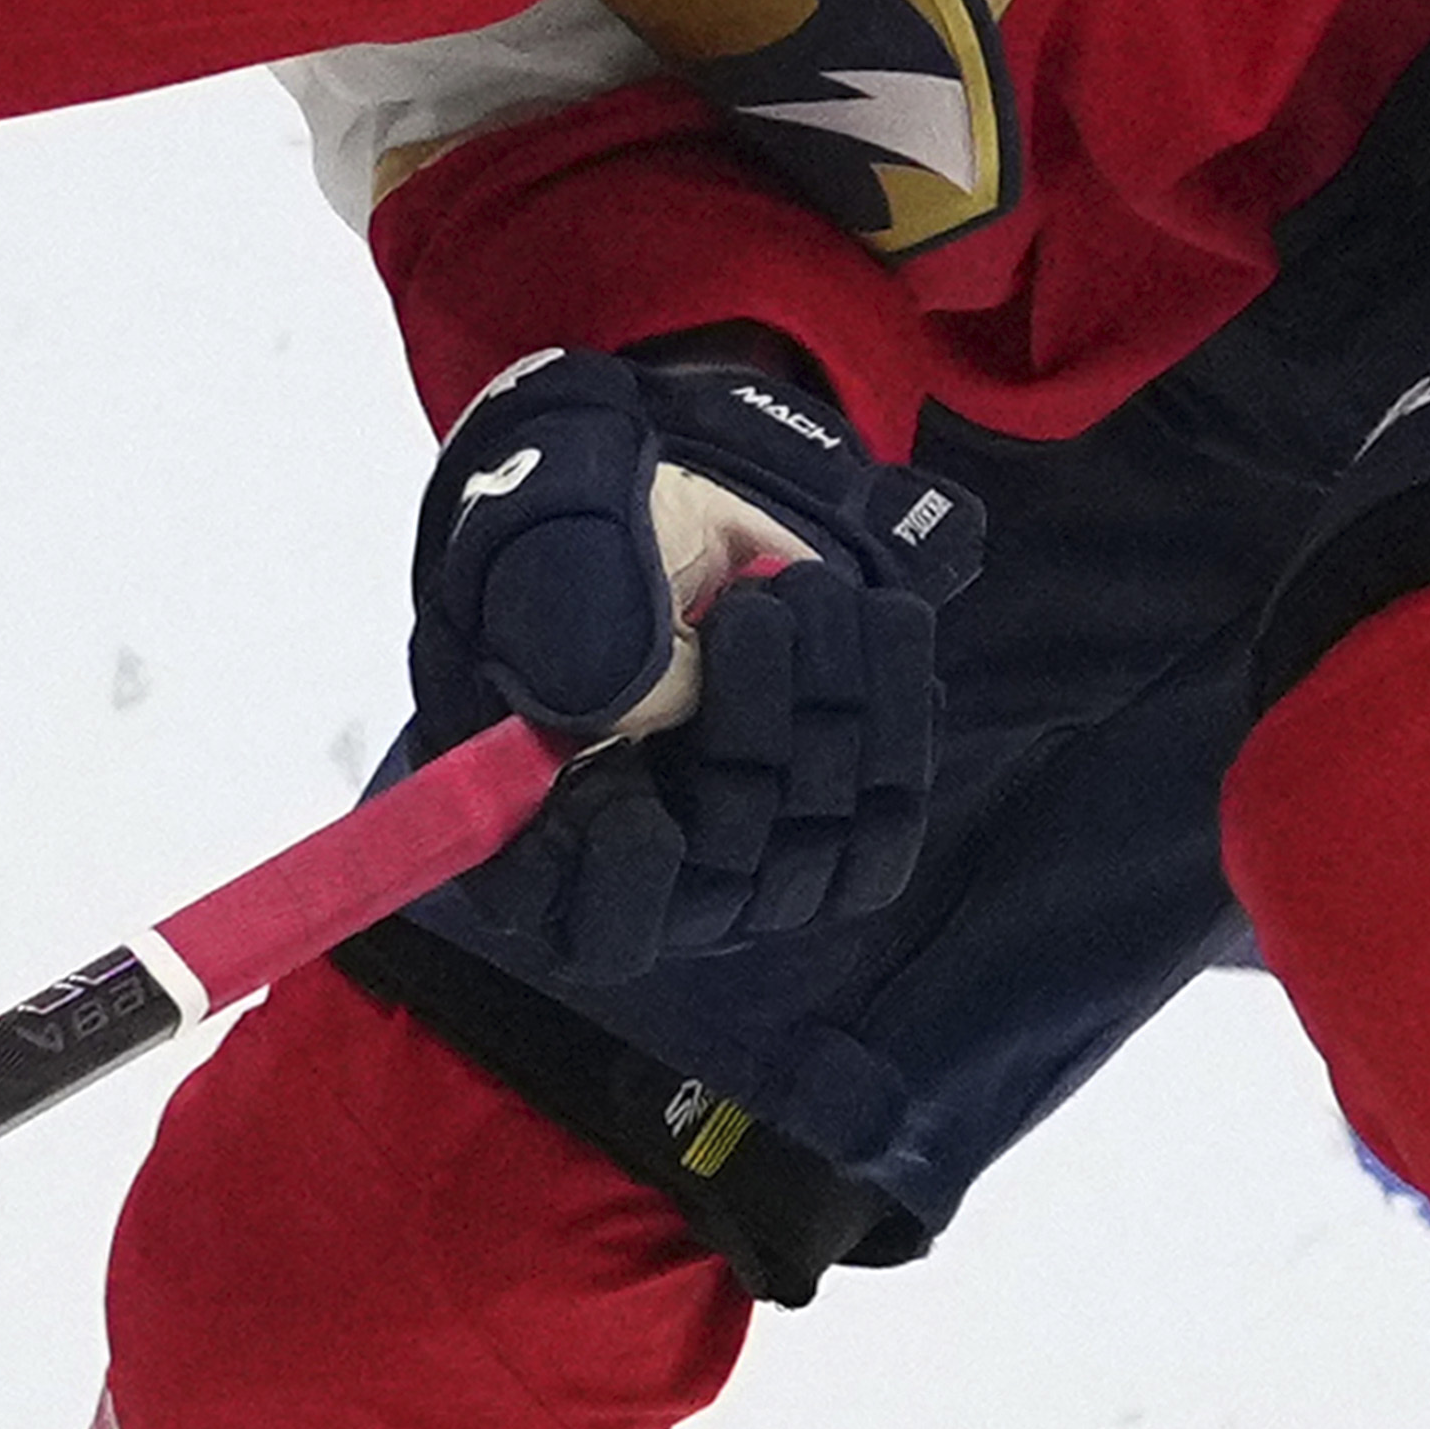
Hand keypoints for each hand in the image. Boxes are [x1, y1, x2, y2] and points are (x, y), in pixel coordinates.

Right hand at [402, 342, 983, 980]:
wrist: (673, 506)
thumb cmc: (576, 534)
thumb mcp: (545, 546)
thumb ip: (566, 618)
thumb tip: (628, 705)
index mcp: (535, 829)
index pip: (584, 922)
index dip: (621, 883)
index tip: (634, 798)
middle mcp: (647, 871)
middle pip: (724, 875)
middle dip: (751, 734)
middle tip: (751, 612)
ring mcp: (745, 857)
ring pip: (817, 843)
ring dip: (829, 703)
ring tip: (803, 593)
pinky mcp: (835, 822)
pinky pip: (889, 811)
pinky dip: (895, 707)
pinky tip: (869, 620)